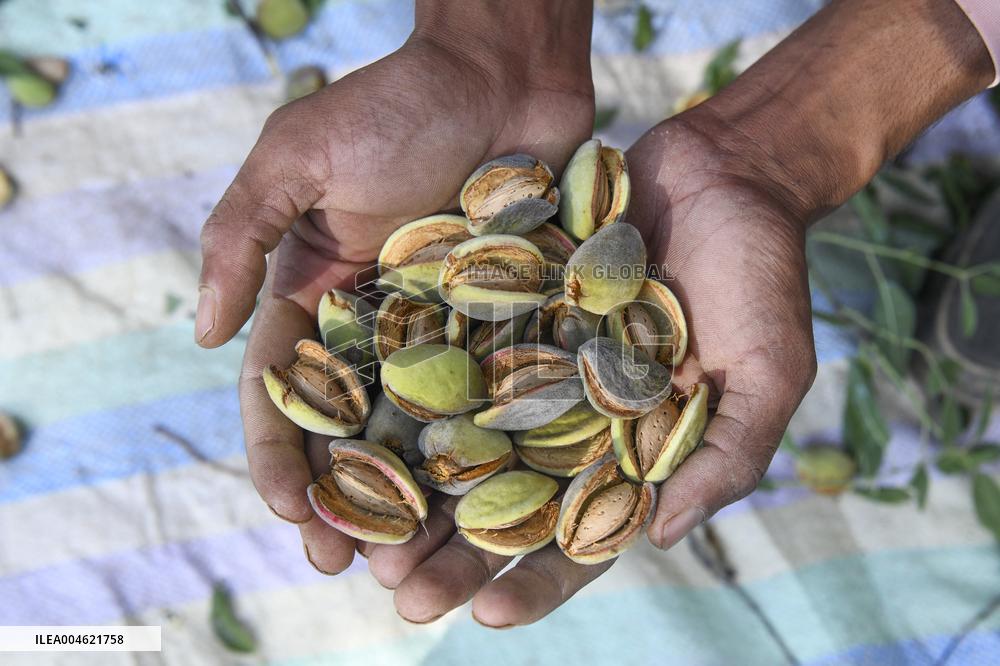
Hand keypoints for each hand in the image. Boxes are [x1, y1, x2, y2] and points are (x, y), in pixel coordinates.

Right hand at [195, 15, 593, 575]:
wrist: (503, 75)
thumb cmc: (397, 105)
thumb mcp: (298, 156)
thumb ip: (240, 237)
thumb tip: (201, 335)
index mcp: (314, 292)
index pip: (285, 390)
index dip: (280, 453)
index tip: (289, 508)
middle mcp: (375, 324)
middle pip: (352, 428)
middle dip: (342, 497)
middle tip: (346, 564)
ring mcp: (443, 330)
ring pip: (420, 430)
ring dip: (412, 497)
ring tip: (415, 560)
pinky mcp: (506, 326)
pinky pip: (493, 398)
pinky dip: (486, 451)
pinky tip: (489, 505)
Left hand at [353, 116, 816, 627]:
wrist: (724, 171)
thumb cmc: (762, 276)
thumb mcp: (769, 372)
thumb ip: (725, 457)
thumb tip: (661, 538)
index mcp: (632, 449)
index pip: (584, 533)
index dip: (540, 580)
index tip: (489, 616)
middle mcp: (572, 418)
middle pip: (507, 501)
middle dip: (456, 552)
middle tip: (400, 594)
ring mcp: (532, 365)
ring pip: (463, 439)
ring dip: (416, 489)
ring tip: (362, 537)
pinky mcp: (504, 308)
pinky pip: (449, 352)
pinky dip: (406, 389)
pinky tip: (358, 424)